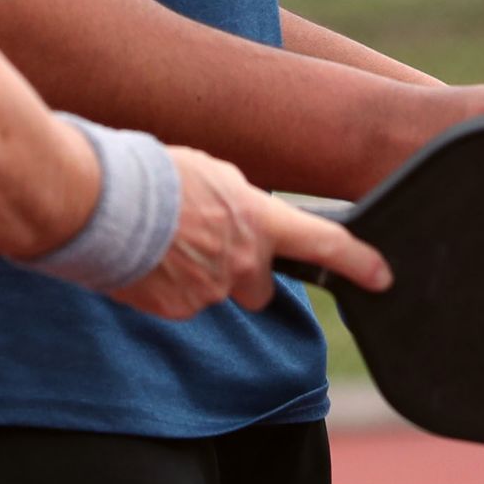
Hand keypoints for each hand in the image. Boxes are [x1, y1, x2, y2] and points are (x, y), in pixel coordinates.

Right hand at [107, 147, 390, 320]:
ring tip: (160, 237)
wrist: (101, 203)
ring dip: (196, 272)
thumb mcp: (208, 172)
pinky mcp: (177, 310)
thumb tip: (237, 218)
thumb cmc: (152, 173)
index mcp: (257, 218)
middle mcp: (243, 260)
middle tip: (208, 242)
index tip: (382, 276)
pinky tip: (145, 257)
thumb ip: (235, 200)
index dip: (359, 261)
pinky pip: (181, 301)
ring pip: (215, 289)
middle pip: (260, 284)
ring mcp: (211, 291)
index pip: (324, 242)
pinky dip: (167, 284)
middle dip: (242, 271)